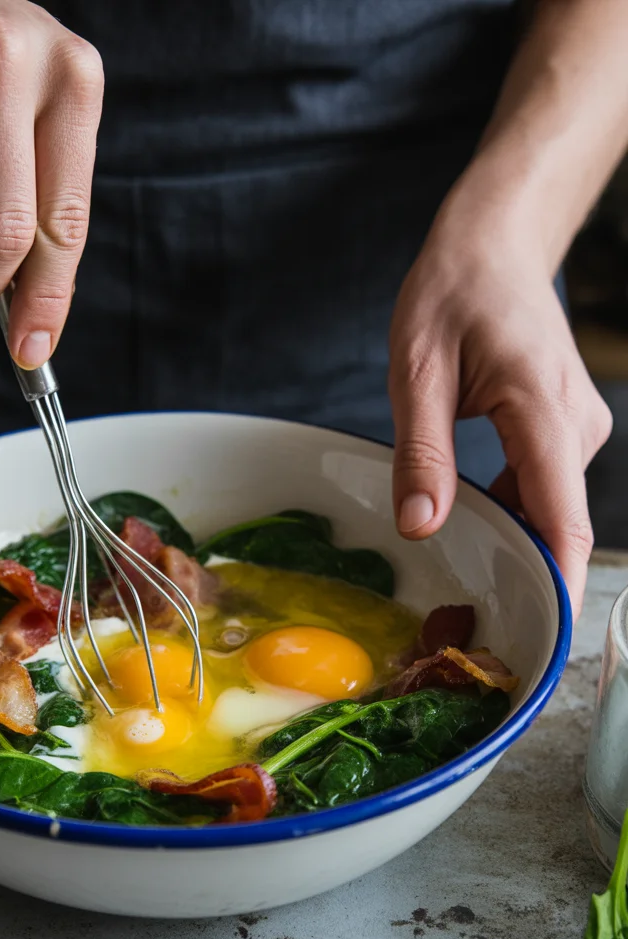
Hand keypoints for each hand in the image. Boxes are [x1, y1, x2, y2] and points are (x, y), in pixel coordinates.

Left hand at [388, 209, 611, 614]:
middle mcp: (575, 425)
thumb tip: (421, 526)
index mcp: (542, 410)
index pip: (563, 519)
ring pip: (547, 507)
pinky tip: (471, 508)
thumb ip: (422, 453)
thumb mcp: (417, 371)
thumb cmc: (454, 294)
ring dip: (509, 535)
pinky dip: (511, 508)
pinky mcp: (563, 428)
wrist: (494, 246)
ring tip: (461, 555)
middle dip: (521, 570)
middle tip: (467, 614)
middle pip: (556, 522)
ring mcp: (575, 427)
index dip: (558, 583)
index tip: (545, 639)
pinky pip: (542, 487)